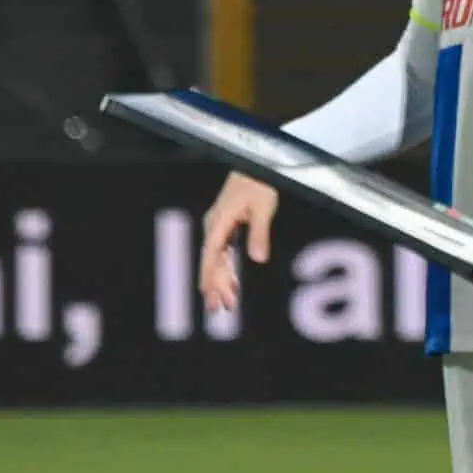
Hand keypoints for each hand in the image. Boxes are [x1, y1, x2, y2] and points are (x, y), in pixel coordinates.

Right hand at [199, 172, 278, 313]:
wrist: (258, 164)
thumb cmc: (260, 182)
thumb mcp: (263, 207)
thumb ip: (259, 233)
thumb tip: (257, 259)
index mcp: (219, 221)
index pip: (210, 254)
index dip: (209, 276)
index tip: (208, 295)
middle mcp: (215, 225)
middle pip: (212, 261)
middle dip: (216, 285)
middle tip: (221, 308)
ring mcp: (220, 226)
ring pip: (217, 259)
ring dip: (222, 280)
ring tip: (227, 302)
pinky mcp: (227, 225)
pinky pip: (223, 252)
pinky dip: (227, 268)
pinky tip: (231, 282)